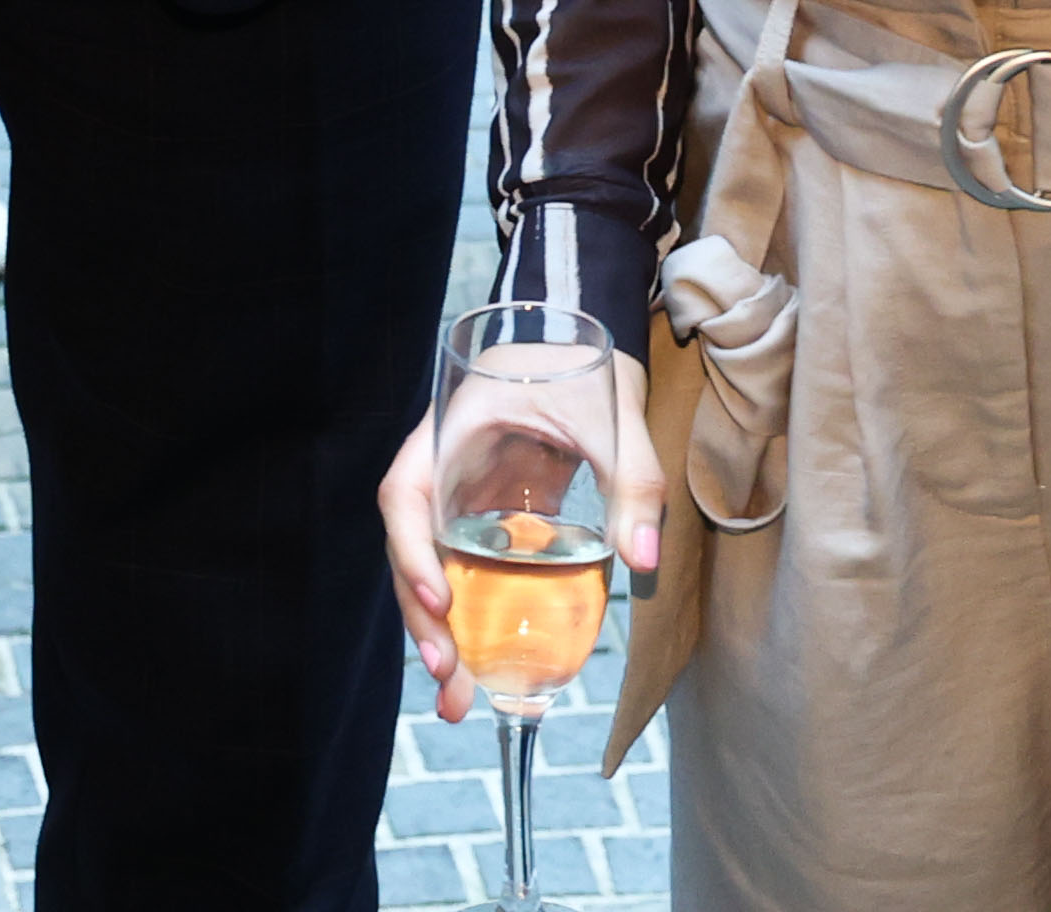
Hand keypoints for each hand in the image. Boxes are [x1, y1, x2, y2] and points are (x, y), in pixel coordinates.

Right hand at [380, 350, 666, 727]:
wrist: (590, 351)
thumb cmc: (590, 367)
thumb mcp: (615, 416)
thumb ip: (633, 481)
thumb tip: (643, 559)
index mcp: (455, 428)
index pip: (406, 491)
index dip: (412, 549)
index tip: (440, 599)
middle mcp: (444, 467)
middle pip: (411, 547)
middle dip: (420, 615)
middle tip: (448, 675)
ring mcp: (463, 497)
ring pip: (434, 568)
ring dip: (441, 631)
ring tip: (458, 699)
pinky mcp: (488, 518)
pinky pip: (469, 572)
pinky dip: (473, 619)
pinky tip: (485, 667)